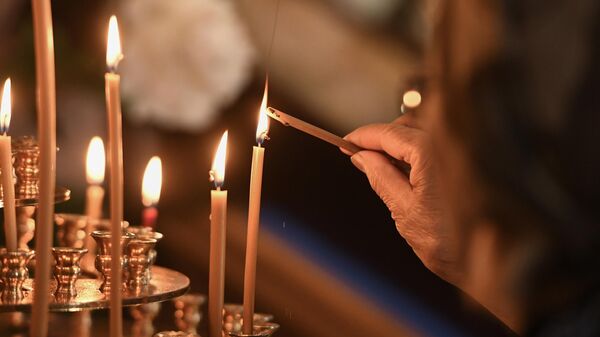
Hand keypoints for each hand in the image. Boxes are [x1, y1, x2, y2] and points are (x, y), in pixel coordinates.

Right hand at [345, 116, 460, 284]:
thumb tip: (361, 157)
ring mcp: (466, 151)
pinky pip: (440, 145)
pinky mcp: (474, 162)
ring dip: (401, 143)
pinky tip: (410, 172)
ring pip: (425, 132)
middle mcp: (452, 143)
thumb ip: (380, 177)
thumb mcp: (404, 210)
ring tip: (384, 167)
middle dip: (382, 137)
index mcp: (431, 152)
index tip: (345, 142)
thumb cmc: (451, 243)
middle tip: (362, 156)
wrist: (497, 262)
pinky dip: (420, 151)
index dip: (363, 136)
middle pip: (407, 125)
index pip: (389, 133)